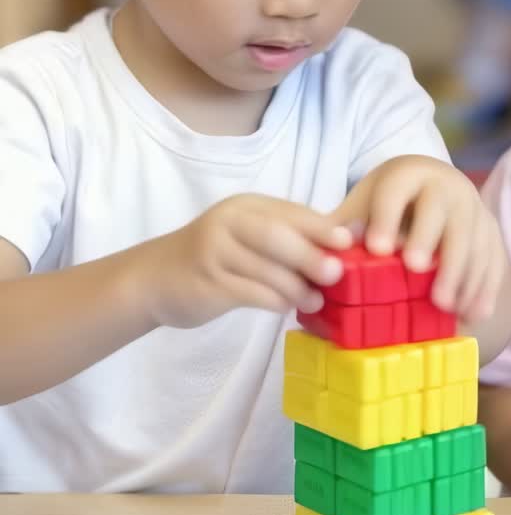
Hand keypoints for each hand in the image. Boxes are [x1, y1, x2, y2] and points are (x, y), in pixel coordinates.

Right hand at [144, 195, 351, 328]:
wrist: (157, 278)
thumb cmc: (216, 256)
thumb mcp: (249, 235)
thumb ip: (290, 235)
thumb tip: (348, 238)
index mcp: (246, 206)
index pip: (290, 212)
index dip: (322, 226)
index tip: (350, 242)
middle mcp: (228, 222)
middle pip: (276, 235)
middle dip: (310, 254)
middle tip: (336, 274)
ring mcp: (215, 252)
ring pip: (266, 269)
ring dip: (297, 287)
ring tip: (316, 300)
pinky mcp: (208, 283)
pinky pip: (251, 293)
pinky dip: (275, 301)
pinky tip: (288, 308)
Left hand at [332, 156, 507, 325]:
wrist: (433, 190)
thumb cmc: (390, 205)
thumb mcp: (364, 206)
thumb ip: (343, 229)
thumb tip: (320, 257)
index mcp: (408, 174)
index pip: (396, 191)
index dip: (386, 217)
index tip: (376, 248)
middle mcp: (446, 184)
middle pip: (440, 210)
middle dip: (428, 239)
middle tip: (415, 270)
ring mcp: (474, 207)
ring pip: (472, 237)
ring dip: (461, 273)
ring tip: (445, 307)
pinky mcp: (491, 232)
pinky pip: (493, 259)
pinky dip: (485, 288)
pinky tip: (474, 314)